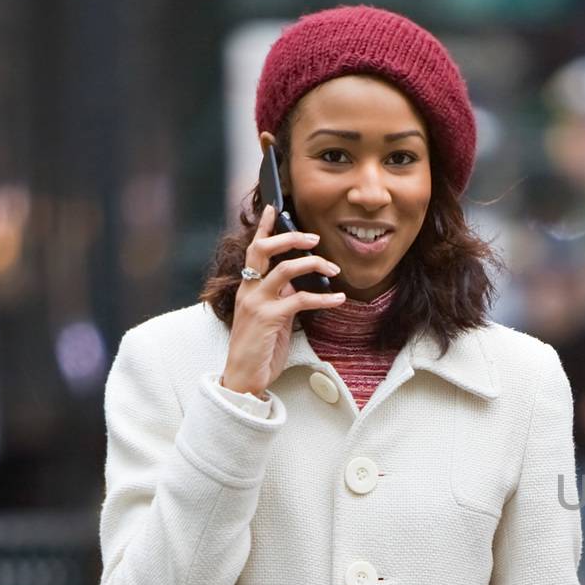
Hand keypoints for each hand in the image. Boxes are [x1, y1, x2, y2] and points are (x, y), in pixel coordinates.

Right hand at [221, 204, 345, 395]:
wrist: (244, 377)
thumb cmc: (259, 348)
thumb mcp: (271, 317)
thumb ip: (281, 298)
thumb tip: (300, 285)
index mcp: (248, 286)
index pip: (253, 249)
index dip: (264, 227)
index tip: (275, 208)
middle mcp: (248, 289)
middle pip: (263, 249)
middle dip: (289, 237)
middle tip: (314, 238)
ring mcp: (256, 303)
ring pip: (282, 269)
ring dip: (312, 264)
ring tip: (334, 269)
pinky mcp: (268, 319)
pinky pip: (300, 300)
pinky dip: (324, 298)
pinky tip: (340, 300)